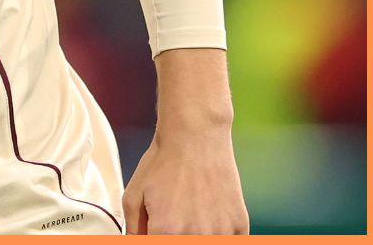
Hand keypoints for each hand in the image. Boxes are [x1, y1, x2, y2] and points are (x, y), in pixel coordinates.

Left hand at [122, 125, 248, 233]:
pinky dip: (217, 233)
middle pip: (181, 244)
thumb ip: (134, 230)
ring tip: (190, 210)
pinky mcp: (240, 226)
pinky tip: (208, 213)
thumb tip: (137, 243)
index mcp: (166, 232)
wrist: (196, 138)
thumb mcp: (133, 196)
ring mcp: (221, 233)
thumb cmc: (163, 164)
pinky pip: (227, 241)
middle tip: (173, 214)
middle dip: (173, 234)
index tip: (156, 226)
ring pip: (205, 243)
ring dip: (195, 234)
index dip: (155, 235)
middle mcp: (196, 237)